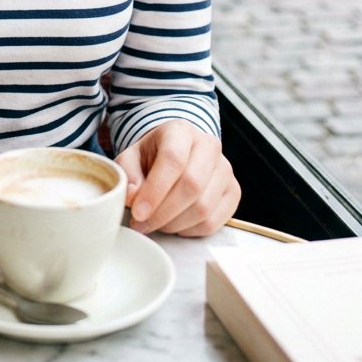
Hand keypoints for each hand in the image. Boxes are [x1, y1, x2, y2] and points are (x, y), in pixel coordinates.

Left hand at [115, 120, 240, 236]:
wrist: (176, 154)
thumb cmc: (152, 156)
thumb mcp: (131, 157)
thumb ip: (128, 174)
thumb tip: (133, 198)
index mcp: (181, 131)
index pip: (173, 160)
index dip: (154, 190)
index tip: (138, 213)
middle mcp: (208, 146)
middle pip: (192, 185)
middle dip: (163, 213)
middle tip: (142, 224)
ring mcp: (225, 169)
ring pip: (204, 208)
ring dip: (175, 224)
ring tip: (156, 223)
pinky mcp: (233, 192)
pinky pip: (214, 222)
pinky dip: (190, 230)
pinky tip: (175, 224)